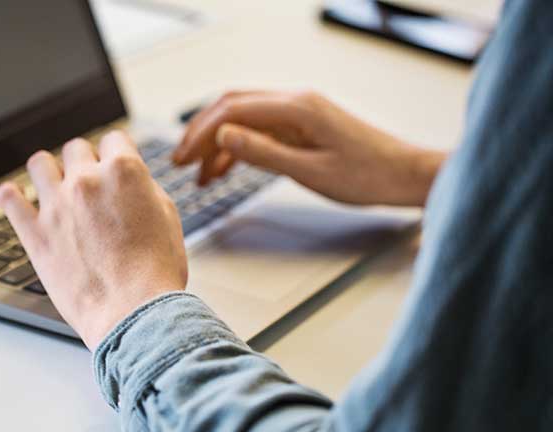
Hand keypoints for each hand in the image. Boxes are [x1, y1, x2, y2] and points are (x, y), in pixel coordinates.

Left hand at [0, 131, 187, 350]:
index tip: (113, 163)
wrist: (133, 313)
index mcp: (123, 171)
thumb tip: (131, 180)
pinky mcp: (35, 234)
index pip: (114, 139)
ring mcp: (56, 206)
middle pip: (76, 148)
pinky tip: (16, 198)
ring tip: (52, 185)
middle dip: (84, 162)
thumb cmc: (154, 274)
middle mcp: (86, 181)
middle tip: (89, 182)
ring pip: (38, 163)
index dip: (116, 153)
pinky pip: (9, 200)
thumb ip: (144, 189)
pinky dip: (11, 197)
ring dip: (48, 171)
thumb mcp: (167, 217)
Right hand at [173, 90, 446, 205]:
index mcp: (296, 108)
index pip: (232, 110)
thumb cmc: (367, 176)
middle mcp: (294, 102)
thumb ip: (264, 152)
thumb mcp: (310, 171)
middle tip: (180, 163)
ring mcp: (299, 113)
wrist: (404, 175)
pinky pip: (261, 131)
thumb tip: (223, 136)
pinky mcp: (303, 126)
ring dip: (218, 144)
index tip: (181, 157)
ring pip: (244, 120)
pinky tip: (226, 170)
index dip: (200, 132)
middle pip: (233, 107)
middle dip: (202, 133)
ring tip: (200, 175)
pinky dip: (239, 148)